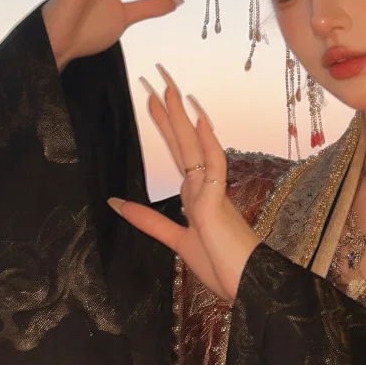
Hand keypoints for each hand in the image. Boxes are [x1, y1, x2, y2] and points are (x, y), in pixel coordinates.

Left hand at [108, 66, 259, 303]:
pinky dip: (207, 142)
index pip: (178, 151)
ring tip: (171, 87)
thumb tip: (116, 203)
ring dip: (183, 116)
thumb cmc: (222, 266)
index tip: (153, 100)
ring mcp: (213, 192)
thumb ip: (149, 221)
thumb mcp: (176, 241)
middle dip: (170, 110)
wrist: (249, 287)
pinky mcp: (218, 202)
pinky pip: (214, 166)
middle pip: (184, 141)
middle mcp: (205, 186)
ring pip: (196, 146)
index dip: (165, 125)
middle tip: (157, 77)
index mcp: (197, 194)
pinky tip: (199, 119)